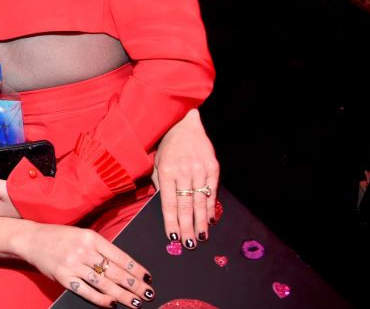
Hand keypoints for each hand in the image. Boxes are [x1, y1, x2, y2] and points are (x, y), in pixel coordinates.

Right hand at [16, 222, 153, 307]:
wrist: (32, 239)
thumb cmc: (60, 237)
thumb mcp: (83, 235)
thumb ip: (101, 249)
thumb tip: (125, 267)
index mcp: (92, 237)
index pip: (120, 256)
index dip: (136, 269)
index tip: (148, 278)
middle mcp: (84, 251)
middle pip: (115, 272)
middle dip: (135, 286)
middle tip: (148, 294)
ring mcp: (73, 265)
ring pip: (104, 284)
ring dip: (123, 295)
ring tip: (136, 302)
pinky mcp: (64, 277)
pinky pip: (87, 291)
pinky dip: (101, 299)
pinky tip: (112, 303)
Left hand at [153, 109, 218, 247]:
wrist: (186, 124)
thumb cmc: (168, 145)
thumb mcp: (157, 161)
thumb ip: (159, 183)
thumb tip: (164, 206)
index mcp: (167, 170)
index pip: (168, 202)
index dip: (171, 221)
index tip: (173, 237)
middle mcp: (183, 171)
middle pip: (185, 205)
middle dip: (187, 226)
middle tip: (188, 244)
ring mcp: (200, 169)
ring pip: (200, 201)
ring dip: (201, 222)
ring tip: (200, 237)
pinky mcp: (213, 167)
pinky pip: (212, 192)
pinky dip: (211, 207)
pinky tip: (210, 220)